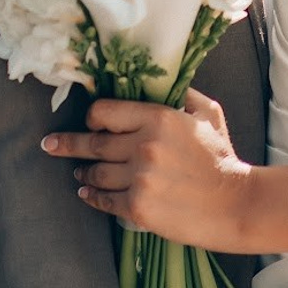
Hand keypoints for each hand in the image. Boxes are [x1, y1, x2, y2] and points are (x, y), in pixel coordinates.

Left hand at [43, 90, 252, 251]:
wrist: (238, 204)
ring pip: (96, 173)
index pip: (104, 111)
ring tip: (78, 172)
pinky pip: (104, 200)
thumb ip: (182, 94)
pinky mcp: (139, 208)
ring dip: (83, 172)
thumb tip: (161, 80)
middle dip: (67, 144)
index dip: (94, 118)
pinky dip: (93, 196)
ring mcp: (139, 178)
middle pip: (92, 143)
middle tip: (50, 145)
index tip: (90, 123)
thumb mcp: (208, 114)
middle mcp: (143, 146)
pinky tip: (87, 192)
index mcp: (157, 118)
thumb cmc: (222, 158)